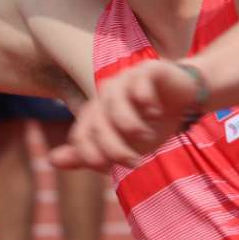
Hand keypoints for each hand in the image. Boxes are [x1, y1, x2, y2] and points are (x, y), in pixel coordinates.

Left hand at [48, 59, 202, 170]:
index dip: (92, 156)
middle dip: (114, 148)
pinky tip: (155, 113)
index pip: (81, 136)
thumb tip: (50, 160)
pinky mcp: (148, 68)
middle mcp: (107, 92)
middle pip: (97, 123)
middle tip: (134, 162)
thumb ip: (89, 155)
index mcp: (96, 111)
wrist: (187, 100)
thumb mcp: (125, 146)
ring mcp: (126, 77)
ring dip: (129, 126)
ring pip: (114, 103)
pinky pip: (138, 82)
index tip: (112, 171)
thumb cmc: (154, 124)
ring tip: (147, 138)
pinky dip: (145, 101)